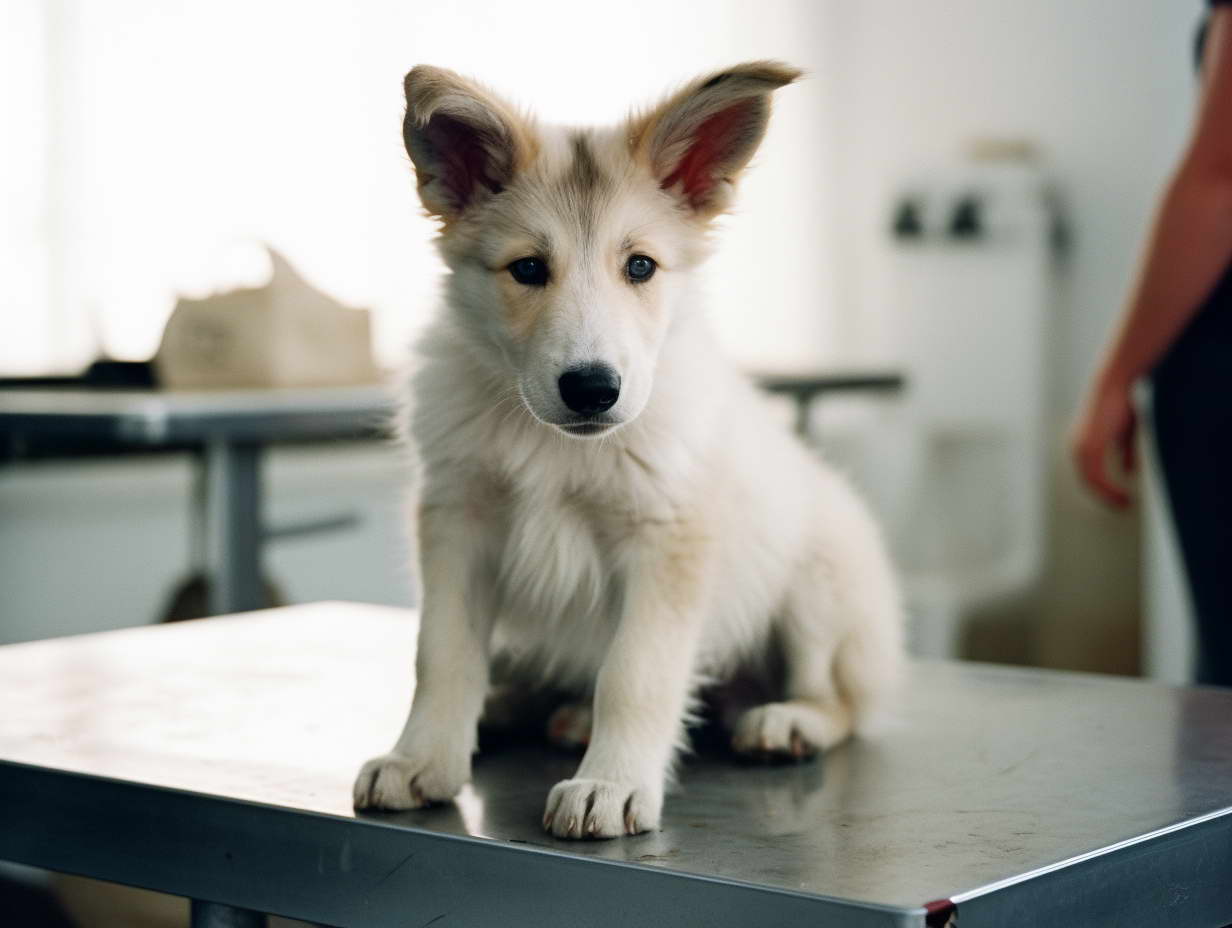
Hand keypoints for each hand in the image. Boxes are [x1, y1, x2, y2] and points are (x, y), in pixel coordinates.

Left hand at [1070, 373, 1136, 507]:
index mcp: (1082, 444)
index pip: (1089, 475)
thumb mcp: (1124, 433)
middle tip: (1123, 506)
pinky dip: (1110, 489)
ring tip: (1125, 504)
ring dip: (1108, 496)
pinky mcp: (1089, 448)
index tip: (1120, 498)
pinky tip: (1124, 495)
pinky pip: (1097, 477)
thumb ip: (1124, 452)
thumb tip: (1130, 472)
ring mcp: (1080, 449)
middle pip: (1088, 482)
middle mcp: (1076, 448)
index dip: (1104, 488)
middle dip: (1106, 496)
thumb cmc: (1121, 402)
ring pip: (1091, 482)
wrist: (1115, 384)